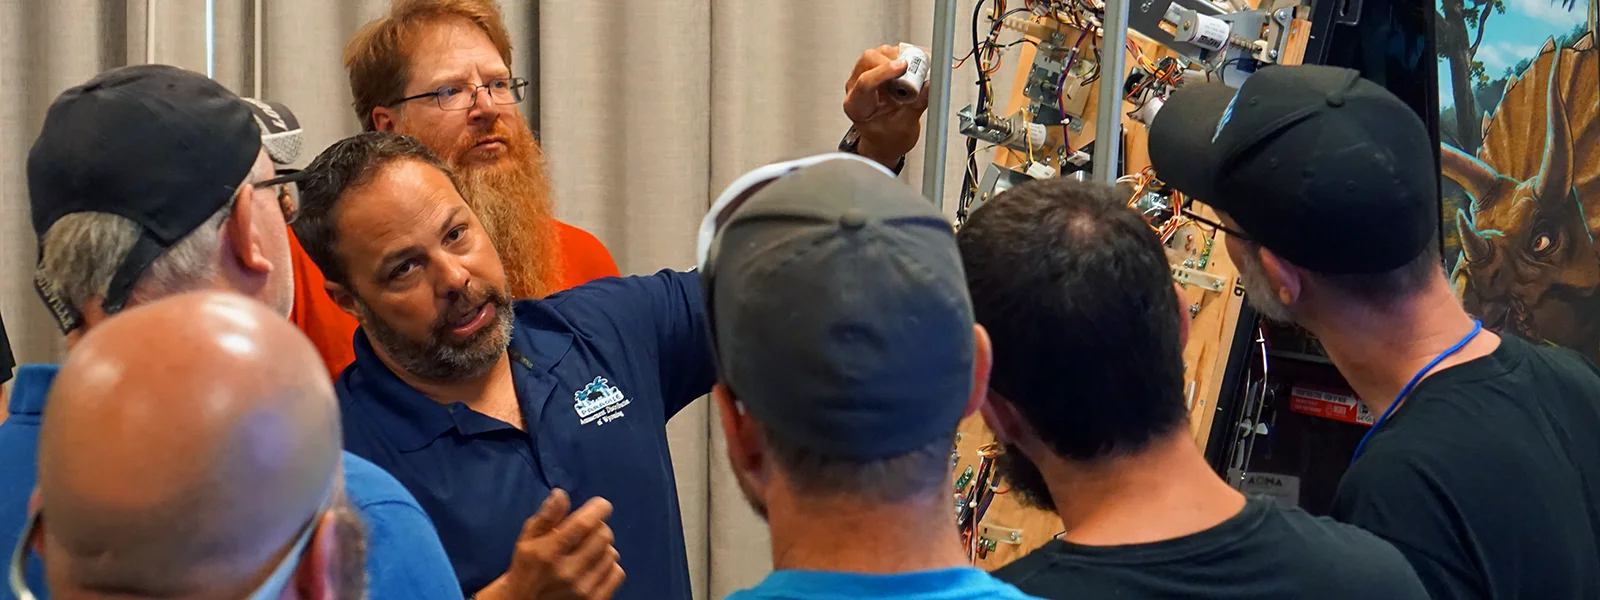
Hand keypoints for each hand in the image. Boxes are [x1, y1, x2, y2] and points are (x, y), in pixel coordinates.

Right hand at [475, 490, 624, 599]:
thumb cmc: (527, 566)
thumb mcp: (527, 539)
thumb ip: (546, 516)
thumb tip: (561, 494)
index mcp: (548, 553)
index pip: (583, 525)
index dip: (598, 509)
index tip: (601, 504)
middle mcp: (567, 572)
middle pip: (603, 536)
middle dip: (599, 526)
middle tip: (588, 530)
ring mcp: (582, 589)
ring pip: (612, 553)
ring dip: (604, 547)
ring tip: (589, 549)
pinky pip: (617, 573)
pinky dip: (610, 565)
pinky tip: (597, 565)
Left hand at [844, 44, 931, 167]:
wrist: (885, 139)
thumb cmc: (887, 137)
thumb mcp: (905, 126)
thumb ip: (917, 104)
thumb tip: (930, 85)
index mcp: (857, 106)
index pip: (865, 82)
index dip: (885, 71)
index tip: (904, 67)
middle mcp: (856, 87)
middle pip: (869, 60)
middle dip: (893, 62)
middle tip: (912, 72)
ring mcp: (864, 75)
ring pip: (879, 53)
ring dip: (899, 58)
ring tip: (912, 75)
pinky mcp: (876, 68)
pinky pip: (888, 53)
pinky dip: (903, 56)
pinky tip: (911, 70)